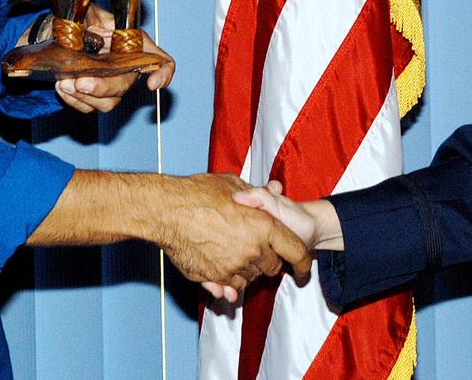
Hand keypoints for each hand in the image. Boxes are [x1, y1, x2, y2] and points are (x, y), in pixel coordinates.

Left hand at [54, 5, 174, 112]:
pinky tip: (61, 85)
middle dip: (104, 87)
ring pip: (108, 102)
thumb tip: (87, 30)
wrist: (58, 30)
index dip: (163, 73)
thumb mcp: (87, 10)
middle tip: (81, 82)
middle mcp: (125, 65)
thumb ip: (91, 17)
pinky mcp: (90, 95)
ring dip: (85, 96)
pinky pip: (88, 106)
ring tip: (64, 82)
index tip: (152, 83)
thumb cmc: (78, 18)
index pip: (161, 60)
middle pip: (126, 85)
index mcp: (132, 43)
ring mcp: (108, 82)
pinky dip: (73, 99)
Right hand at [159, 174, 311, 303]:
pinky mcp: (214, 278)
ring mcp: (233, 267)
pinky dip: (231, 281)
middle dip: (270, 261)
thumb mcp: (233, 184)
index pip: (295, 251)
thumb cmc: (199, 193)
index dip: (303, 260)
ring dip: (249, 270)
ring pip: (251, 279)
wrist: (167, 210)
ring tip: (236, 253)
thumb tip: (273, 189)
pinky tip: (223, 268)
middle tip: (259, 249)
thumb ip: (257, 193)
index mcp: (264, 225)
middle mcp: (253, 250)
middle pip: (272, 267)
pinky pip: (230, 287)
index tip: (304, 267)